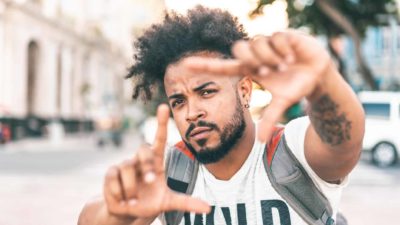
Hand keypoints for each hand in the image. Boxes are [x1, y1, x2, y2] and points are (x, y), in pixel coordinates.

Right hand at [103, 104, 209, 218]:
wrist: (129, 213)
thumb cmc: (150, 202)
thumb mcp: (169, 203)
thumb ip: (186, 203)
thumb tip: (208, 208)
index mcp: (156, 163)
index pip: (159, 139)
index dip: (161, 123)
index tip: (164, 106)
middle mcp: (140, 160)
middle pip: (143, 150)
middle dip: (146, 164)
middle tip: (149, 181)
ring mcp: (125, 165)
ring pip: (126, 167)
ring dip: (131, 187)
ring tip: (133, 201)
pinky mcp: (111, 173)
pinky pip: (113, 177)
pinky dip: (119, 191)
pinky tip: (123, 200)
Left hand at [182, 31, 333, 142]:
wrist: (317, 74)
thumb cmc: (295, 87)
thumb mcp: (282, 103)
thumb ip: (269, 118)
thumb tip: (261, 142)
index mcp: (251, 70)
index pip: (223, 66)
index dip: (205, 66)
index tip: (185, 64)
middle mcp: (256, 55)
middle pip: (239, 48)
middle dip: (254, 61)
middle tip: (270, 72)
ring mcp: (268, 43)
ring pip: (257, 42)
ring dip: (272, 57)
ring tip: (286, 65)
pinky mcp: (282, 34)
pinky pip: (276, 37)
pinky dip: (285, 49)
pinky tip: (293, 56)